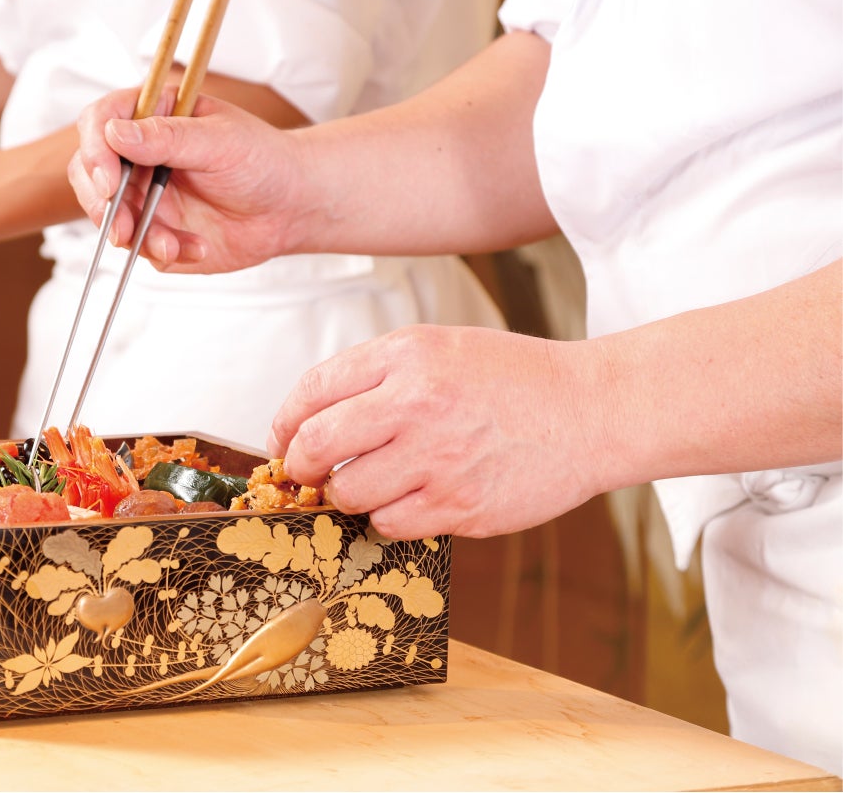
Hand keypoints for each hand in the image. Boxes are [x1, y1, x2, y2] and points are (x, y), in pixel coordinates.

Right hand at [66, 87, 314, 272]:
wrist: (291, 207)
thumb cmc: (263, 160)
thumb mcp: (221, 140)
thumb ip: (168, 137)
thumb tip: (115, 133)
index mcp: (152, 115)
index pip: (99, 122)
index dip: (95, 150)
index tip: (110, 181)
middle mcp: (138, 153)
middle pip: (87, 172)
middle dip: (101, 204)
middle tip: (123, 228)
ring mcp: (142, 192)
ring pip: (106, 214)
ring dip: (133, 235)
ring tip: (174, 243)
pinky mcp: (152, 228)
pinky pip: (136, 245)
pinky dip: (161, 251)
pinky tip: (195, 247)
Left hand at [270, 325, 607, 539]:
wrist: (591, 411)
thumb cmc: (511, 380)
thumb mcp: (439, 349)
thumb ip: (375, 375)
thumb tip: (309, 418)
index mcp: (407, 356)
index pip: (313, 391)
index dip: (284, 422)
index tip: (282, 439)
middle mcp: (417, 404)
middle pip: (317, 445)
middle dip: (301, 465)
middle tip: (308, 472)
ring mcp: (439, 459)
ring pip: (350, 493)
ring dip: (349, 494)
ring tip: (374, 481)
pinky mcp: (461, 506)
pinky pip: (391, 524)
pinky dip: (389, 517)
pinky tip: (412, 498)